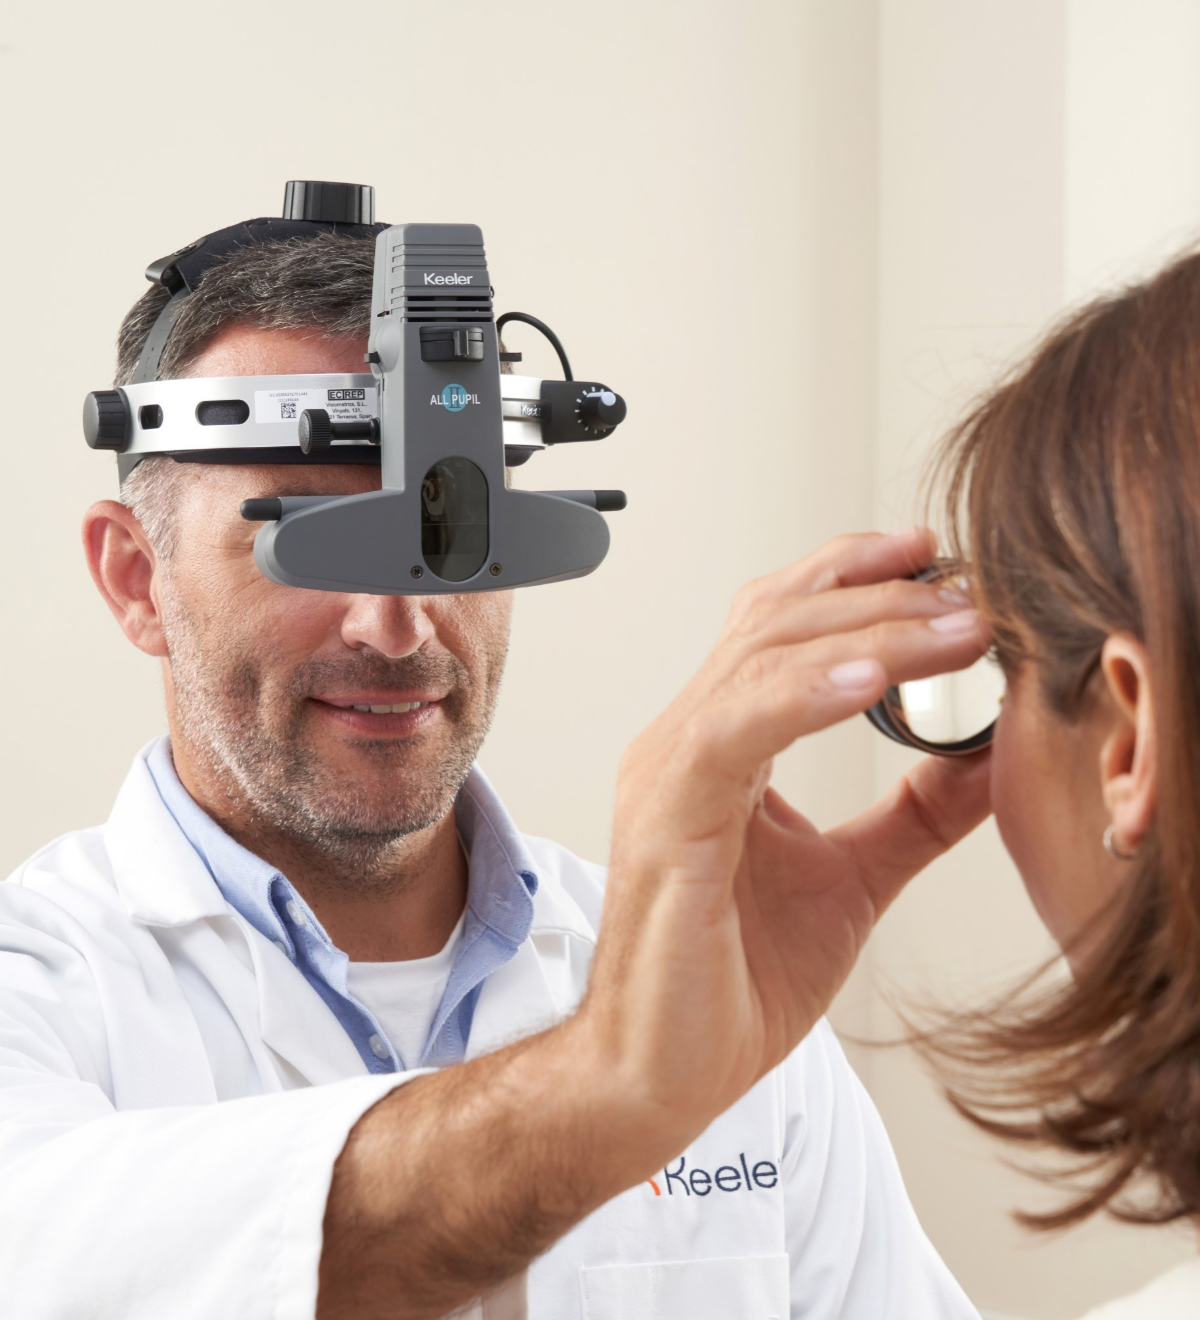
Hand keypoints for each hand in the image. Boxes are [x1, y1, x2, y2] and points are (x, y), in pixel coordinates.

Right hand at [577, 528, 992, 1168]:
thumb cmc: (732, 978)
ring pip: (760, 661)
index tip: (935, 559)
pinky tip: (867, 680)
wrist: (660, 1070)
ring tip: (948, 627)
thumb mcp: (854, 877)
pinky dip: (800, 696)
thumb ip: (915, 812)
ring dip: (862, 633)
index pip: (777, 628)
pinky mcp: (666, 818)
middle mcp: (684, 742)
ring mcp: (668, 772)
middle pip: (776, 623)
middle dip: (878, 595)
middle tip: (967, 591)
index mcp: (719, 747)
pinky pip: (733, 731)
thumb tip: (988, 755)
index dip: (851, 579)